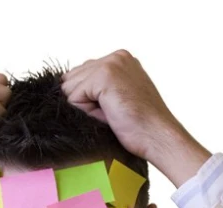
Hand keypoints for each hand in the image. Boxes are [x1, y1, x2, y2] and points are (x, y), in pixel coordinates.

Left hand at [61, 50, 209, 183]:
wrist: (157, 137)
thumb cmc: (140, 126)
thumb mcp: (117, 98)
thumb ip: (98, 86)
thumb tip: (65, 87)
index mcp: (121, 59)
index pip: (82, 74)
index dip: (88, 98)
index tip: (113, 108)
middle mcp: (116, 56)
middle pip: (72, 79)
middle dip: (85, 101)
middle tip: (113, 112)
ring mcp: (111, 63)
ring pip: (70, 87)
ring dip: (86, 107)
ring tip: (111, 113)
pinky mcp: (104, 76)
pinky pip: (73, 97)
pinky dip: (86, 111)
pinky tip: (108, 115)